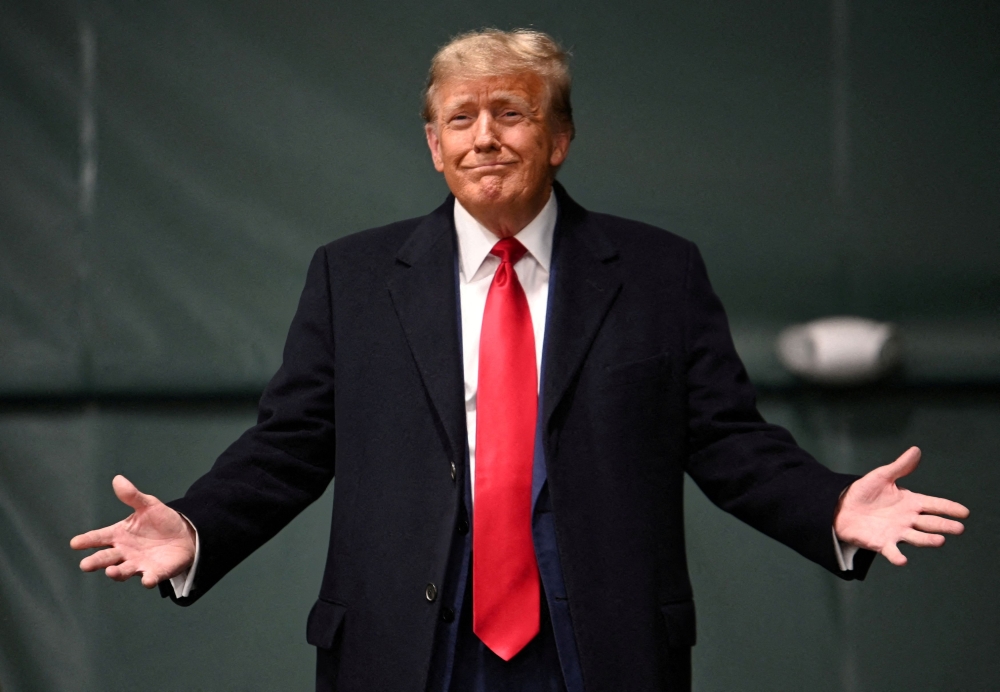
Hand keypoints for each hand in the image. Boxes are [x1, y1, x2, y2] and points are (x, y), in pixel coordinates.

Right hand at [70, 475, 195, 587]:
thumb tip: (118, 479)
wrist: (185, 535)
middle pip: (106, 558)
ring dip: (117, 573)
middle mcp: (124, 552)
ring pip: (123, 571)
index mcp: (119, 535)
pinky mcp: (155, 572)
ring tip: (111, 571)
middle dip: (96, 562)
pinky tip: (147, 580)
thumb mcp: (148, 505)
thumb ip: (132, 496)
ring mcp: (138, 564)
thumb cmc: (160, 521)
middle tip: (85, 565)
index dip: (86, 540)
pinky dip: (148, 580)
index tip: (75, 543)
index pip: (99, 538)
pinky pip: (150, 578)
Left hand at [834, 447, 968, 565]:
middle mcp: (908, 519)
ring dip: (928, 540)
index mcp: (910, 502)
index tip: (965, 512)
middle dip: (944, 525)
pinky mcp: (882, 543)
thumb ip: (900, 466)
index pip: (934, 505)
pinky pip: (892, 551)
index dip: (949, 508)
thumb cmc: (864, 492)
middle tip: (959, 528)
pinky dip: (897, 556)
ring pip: (917, 538)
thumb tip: (916, 450)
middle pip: (930, 523)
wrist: (841, 507)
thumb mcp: (882, 476)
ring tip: (940, 540)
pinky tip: (902, 560)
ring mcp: (896, 532)